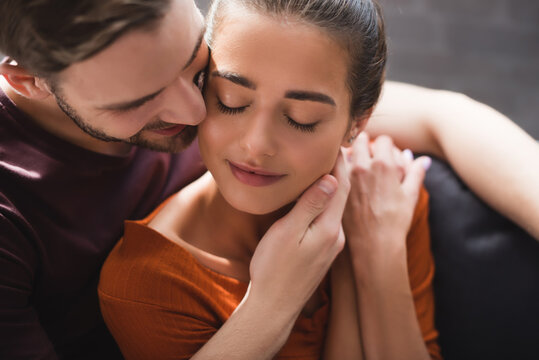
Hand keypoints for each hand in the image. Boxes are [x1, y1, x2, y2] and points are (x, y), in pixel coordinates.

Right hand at [249, 151, 349, 317]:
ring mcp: (331, 245)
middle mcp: (336, 235)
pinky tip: (318, 196)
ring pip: (336, 207)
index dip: (339, 161)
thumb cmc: (274, 269)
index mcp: (329, 228)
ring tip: (328, 165)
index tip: (334, 140)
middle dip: (340, 169)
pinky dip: (327, 202)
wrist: (274, 307)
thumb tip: (330, 178)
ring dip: (334, 185)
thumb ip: (310, 205)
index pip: (341, 186)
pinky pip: (329, 219)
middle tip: (335, 146)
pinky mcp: (323, 252)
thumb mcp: (288, 233)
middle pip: (342, 195)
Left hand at [342, 133, 429, 261]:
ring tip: (357, 166)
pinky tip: (344, 178)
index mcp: (384, 164)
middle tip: (369, 155)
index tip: (386, 153)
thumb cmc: (395, 221)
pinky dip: (340, 168)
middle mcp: (363, 166)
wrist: (373, 243)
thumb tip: (423, 160)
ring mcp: (346, 176)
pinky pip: (336, 168)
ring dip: (351, 154)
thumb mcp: (410, 196)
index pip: (383, 139)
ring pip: (346, 152)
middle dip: (366, 144)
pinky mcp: (336, 186)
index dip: (387, 145)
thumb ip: (416, 173)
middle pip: (361, 140)